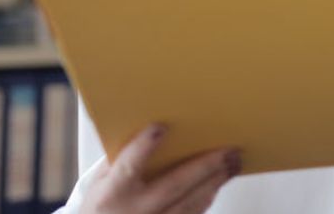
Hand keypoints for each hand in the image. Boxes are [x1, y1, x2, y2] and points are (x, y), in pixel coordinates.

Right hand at [83, 123, 240, 213]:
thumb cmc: (102, 206)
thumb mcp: (100, 181)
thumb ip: (121, 158)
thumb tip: (150, 127)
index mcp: (112, 193)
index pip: (128, 166)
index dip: (143, 147)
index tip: (160, 127)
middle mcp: (135, 210)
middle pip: (174, 185)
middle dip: (204, 165)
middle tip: (228, 149)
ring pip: (190, 203)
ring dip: (215, 181)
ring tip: (233, 162)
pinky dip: (208, 197)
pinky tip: (219, 182)